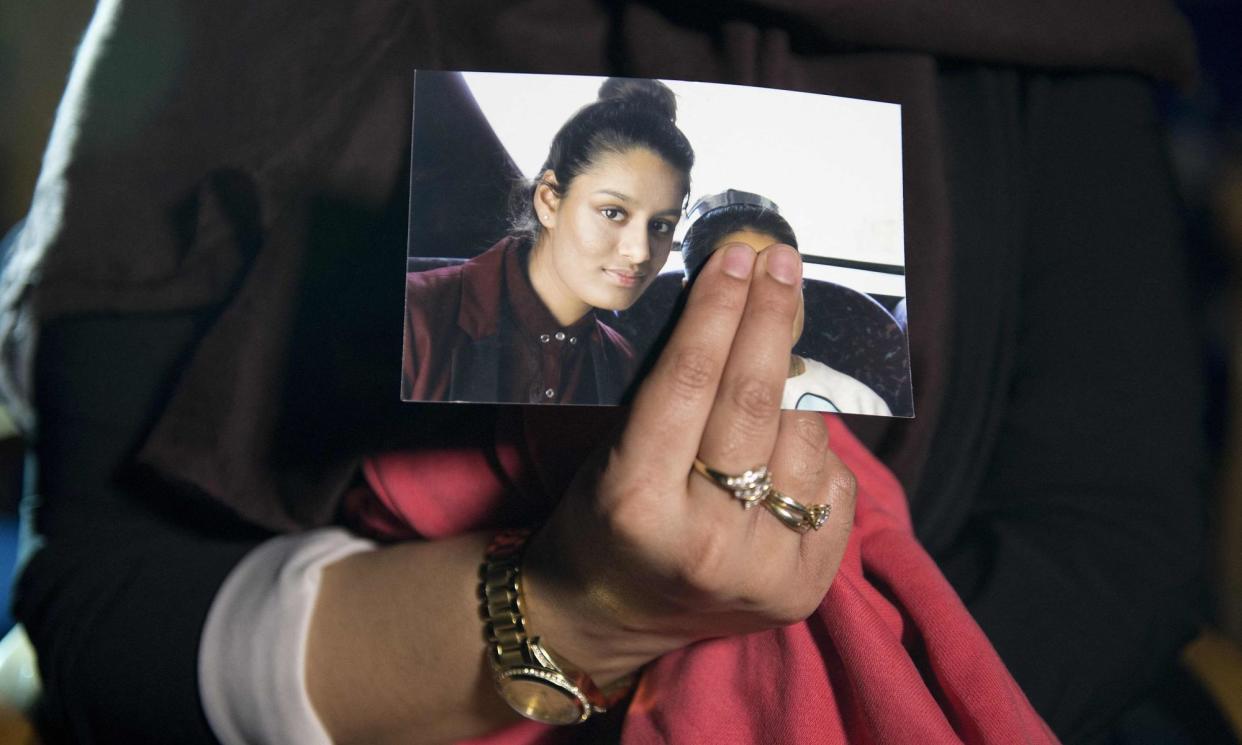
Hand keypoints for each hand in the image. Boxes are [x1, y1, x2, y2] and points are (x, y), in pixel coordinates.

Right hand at [522, 242, 856, 683]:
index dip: (720, 309)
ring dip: (800, 379)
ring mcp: (761, 571)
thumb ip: (672, 391)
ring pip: (806, 436)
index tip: (739, 257)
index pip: (691, 380)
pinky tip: (791, 430)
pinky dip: (816, 446)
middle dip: (773, 317)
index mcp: (636, 502)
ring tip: (781, 349)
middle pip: (756, 401)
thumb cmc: (602, 517)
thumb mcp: (611, 450)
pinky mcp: (803, 589)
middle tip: (783, 263)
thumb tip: (739, 302)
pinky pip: (835, 484)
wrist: (609, 615)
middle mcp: (703, 541)